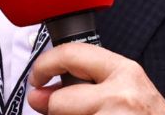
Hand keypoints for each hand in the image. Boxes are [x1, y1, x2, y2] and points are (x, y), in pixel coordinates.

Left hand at [26, 43, 164, 114]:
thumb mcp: (127, 91)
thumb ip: (88, 85)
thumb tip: (40, 95)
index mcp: (125, 71)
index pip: (71, 55)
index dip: (44, 64)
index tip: (37, 77)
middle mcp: (120, 95)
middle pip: (60, 101)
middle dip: (55, 109)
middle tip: (57, 109)